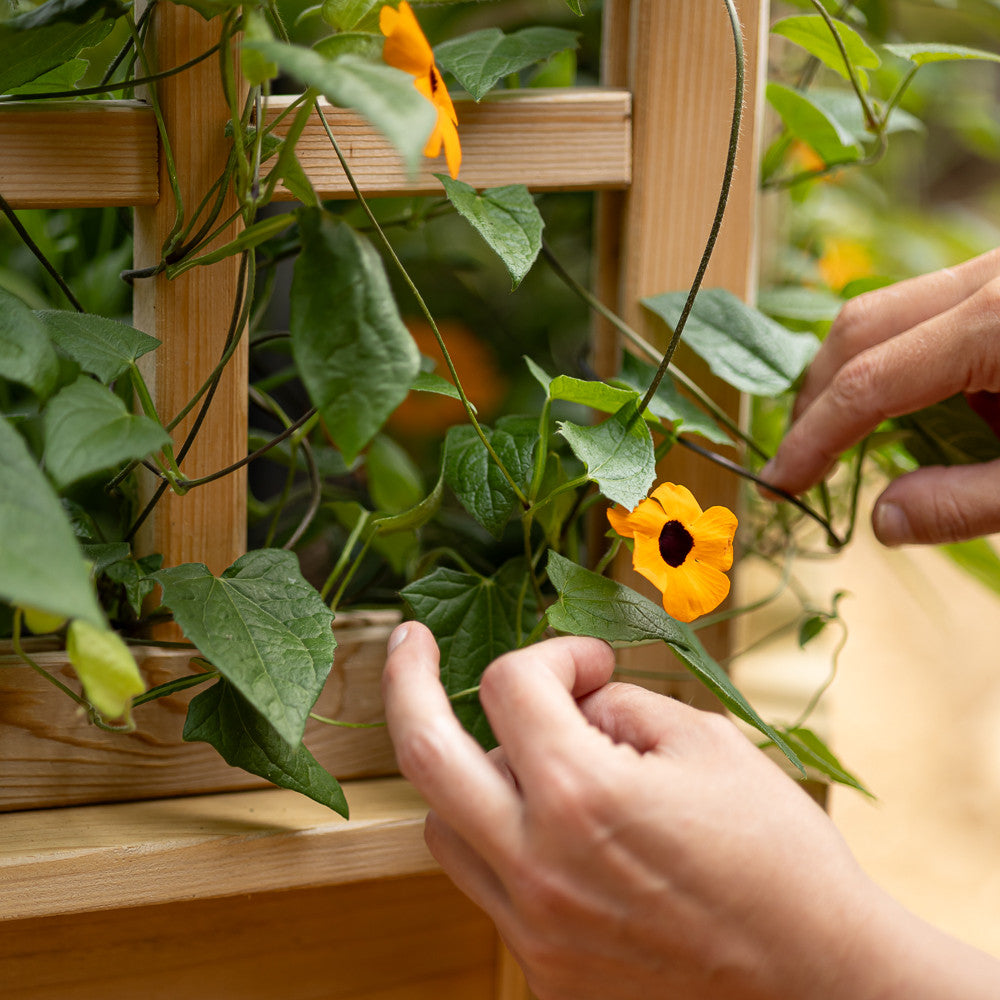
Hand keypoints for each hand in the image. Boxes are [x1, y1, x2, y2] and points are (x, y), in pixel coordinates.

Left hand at [382, 622, 997, 998]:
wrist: (821, 983)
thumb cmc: (779, 858)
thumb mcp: (708, 743)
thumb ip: (620, 707)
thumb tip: (572, 702)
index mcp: (581, 796)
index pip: (511, 686)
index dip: (553, 654)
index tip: (591, 664)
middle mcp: (537, 866)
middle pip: (423, 753)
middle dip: (406, 680)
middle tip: (409, 643)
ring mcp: (533, 929)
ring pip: (441, 824)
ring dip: (468, 774)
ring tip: (527, 759)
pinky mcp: (546, 974)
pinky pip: (486, 886)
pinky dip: (501, 840)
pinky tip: (552, 828)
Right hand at [762, 247, 999, 544]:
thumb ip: (966, 504)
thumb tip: (881, 522)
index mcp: (999, 323)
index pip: (868, 382)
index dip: (812, 439)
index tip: (779, 484)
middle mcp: (992, 277)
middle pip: (859, 326)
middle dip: (817, 396)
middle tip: (803, 460)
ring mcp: (999, 267)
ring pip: (889, 309)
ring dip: (861, 374)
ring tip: (865, 438)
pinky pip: (930, 305)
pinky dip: (906, 356)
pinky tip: (930, 404)